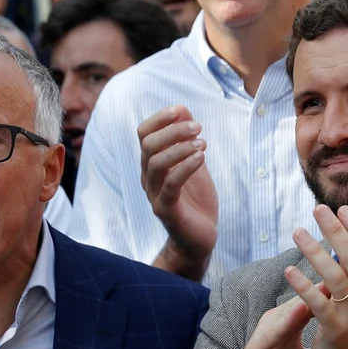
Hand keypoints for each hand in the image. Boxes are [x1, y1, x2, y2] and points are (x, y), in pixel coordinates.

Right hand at [138, 106, 218, 278]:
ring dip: (181, 147)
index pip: (144, 133)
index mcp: (152, 165)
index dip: (160, 118)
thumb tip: (183, 109)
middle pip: (148, 144)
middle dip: (174, 130)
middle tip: (199, 128)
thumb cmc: (196, 202)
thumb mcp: (194, 164)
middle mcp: (148, 178)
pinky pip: (170, 184)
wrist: (200, 239)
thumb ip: (187, 140)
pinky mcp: (166, 210)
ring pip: (156, 163)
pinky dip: (185, 166)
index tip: (182, 110)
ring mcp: (154, 195)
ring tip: (203, 144)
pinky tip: (201, 158)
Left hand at [285, 205, 347, 348]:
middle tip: (318, 209)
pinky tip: (288, 270)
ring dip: (315, 251)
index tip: (342, 209)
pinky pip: (316, 302)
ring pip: (334, 275)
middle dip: (335, 229)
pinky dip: (302, 284)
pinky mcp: (333, 328)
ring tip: (298, 232)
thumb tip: (344, 241)